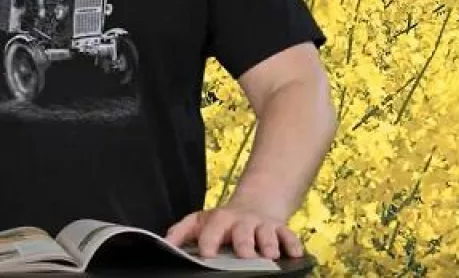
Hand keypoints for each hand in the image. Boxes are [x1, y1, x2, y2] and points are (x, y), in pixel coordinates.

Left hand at [164, 202, 303, 260]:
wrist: (255, 203)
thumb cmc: (224, 220)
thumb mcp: (200, 221)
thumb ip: (181, 232)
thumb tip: (163, 243)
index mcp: (220, 221)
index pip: (212, 230)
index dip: (209, 241)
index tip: (207, 254)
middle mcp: (242, 222)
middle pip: (243, 233)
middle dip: (244, 244)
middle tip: (244, 255)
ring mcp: (263, 226)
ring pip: (268, 234)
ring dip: (269, 244)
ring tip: (269, 254)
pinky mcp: (280, 230)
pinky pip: (290, 236)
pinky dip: (293, 245)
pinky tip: (294, 254)